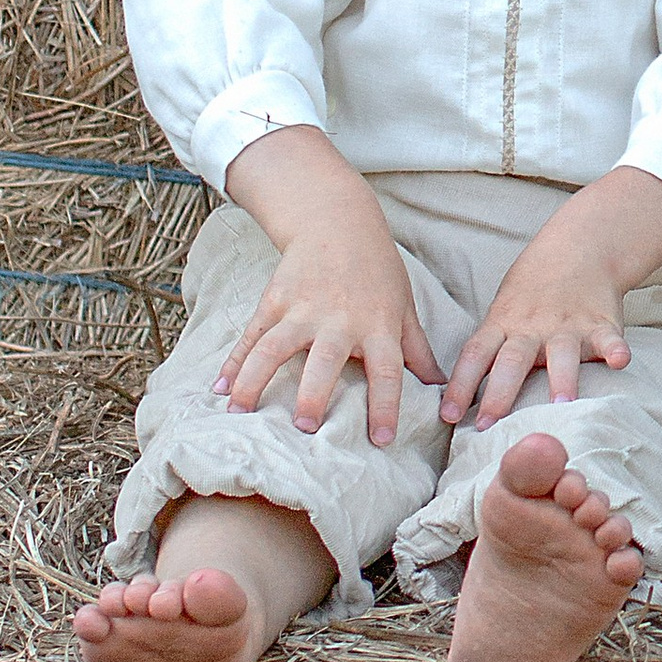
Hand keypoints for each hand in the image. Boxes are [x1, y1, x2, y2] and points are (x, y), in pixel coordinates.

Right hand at [216, 192, 440, 445]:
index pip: (387, 370)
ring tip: (242, 414)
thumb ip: (417, 349)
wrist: (338, 221)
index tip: (381, 440)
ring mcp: (302, 309)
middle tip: (305, 427)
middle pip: (324, 361)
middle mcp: (339, 320)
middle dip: (313, 394)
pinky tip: (220, 390)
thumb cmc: (377, 270)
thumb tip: (441, 388)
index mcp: (377, 325)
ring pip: (274, 347)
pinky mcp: (274, 301)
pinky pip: (251, 336)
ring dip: (256, 380)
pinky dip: (233, 363)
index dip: (385, 405)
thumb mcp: (403, 305)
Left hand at [440, 167, 661, 429]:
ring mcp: (567, 324)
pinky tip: (620, 361)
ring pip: (561, 353)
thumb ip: (490, 350)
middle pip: (512, 360)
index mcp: (503, 324)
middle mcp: (531, 327)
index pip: (475, 354)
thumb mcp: (502, 313)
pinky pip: (608, 338)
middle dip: (499, 393)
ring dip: (561, 377)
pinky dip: (615, 348)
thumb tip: (461, 401)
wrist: (578, 247)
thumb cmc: (531, 293)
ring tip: (561, 404)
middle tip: (489, 425)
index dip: (460, 385)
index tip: (447, 416)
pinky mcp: (600, 322)